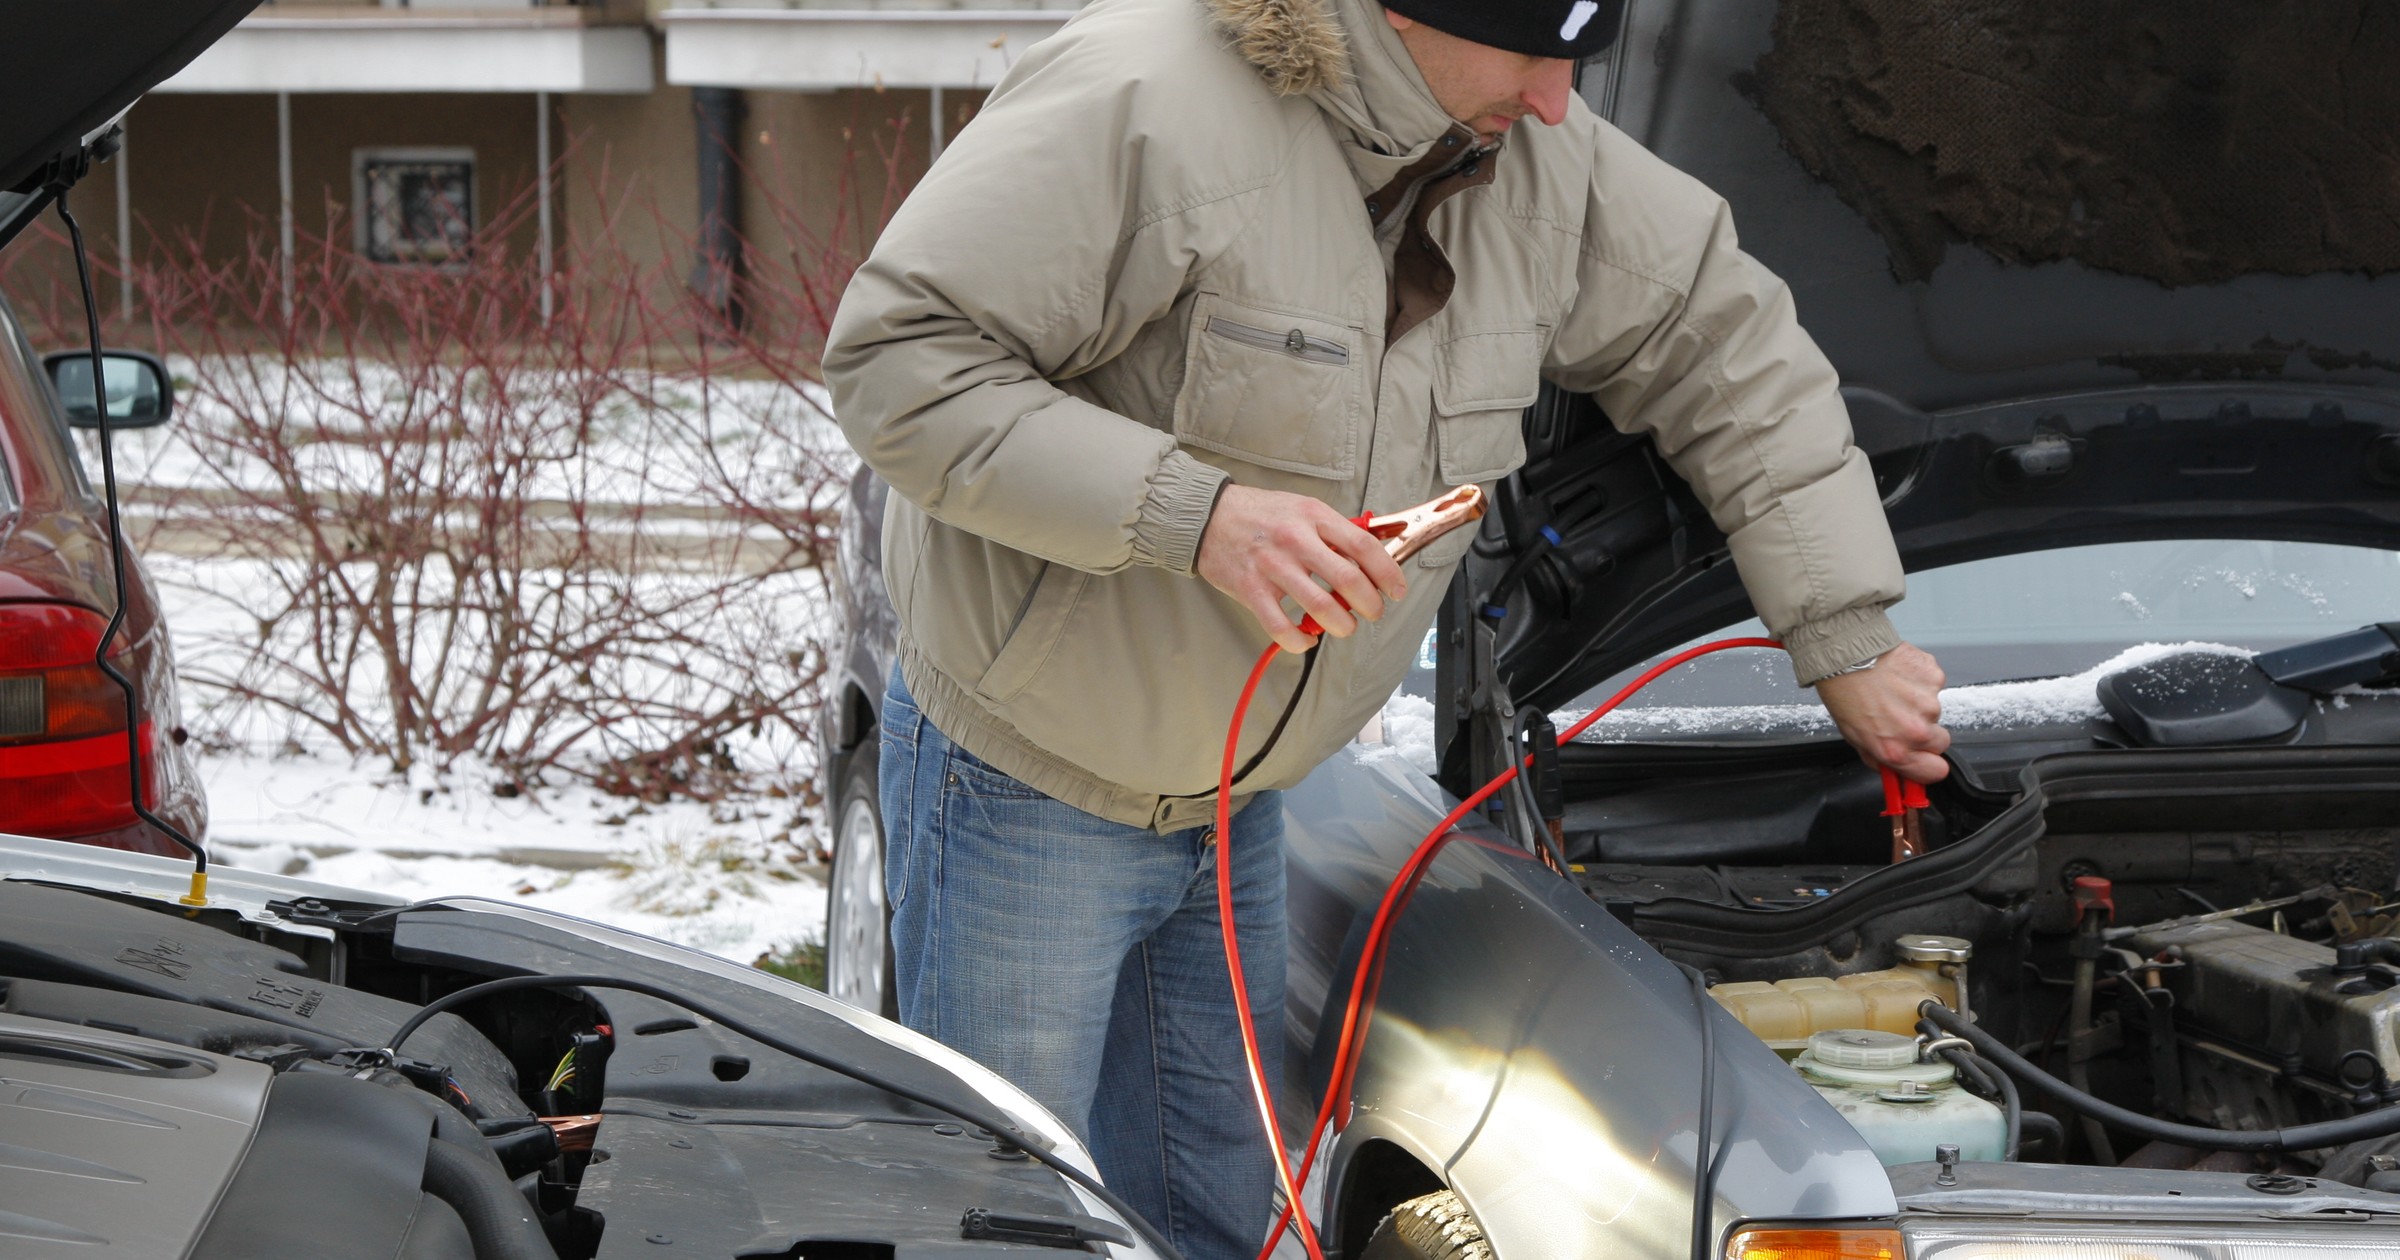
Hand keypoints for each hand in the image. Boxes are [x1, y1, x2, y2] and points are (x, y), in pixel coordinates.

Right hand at [1197, 484, 1408, 653]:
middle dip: (1370, 605)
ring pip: (1320, 607)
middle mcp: (1295, 540)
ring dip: (1342, 625)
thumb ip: (1334, 531)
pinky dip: (1301, 640)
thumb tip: (1371, 557)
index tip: (1396, 590)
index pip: (1363, 547)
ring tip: (1344, 627)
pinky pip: (1282, 627)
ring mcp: (1272, 566)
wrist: (1208, 516)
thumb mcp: (1302, 508)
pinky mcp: (1250, 589)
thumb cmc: (1261, 514)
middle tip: (1373, 612)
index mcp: (1313, 516)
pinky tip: (1307, 638)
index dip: (1387, 573)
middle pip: (1348, 581)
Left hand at [1814, 642, 1950, 782]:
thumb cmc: (1844, 693)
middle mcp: (1916, 731)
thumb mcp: (1853, 737)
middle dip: (1927, 734)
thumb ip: (1879, 757)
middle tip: (1902, 717)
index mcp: (1895, 750)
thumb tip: (1895, 770)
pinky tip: (1899, 676)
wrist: (1845, 655)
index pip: (1935, 772)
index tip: (1924, 758)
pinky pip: (1934, 685)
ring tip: (1892, 691)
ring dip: (1919, 703)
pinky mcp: (1935, 678)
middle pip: (1941, 742)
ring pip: (1935, 711)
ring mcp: (1929, 703)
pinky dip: (1920, 682)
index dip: (1929, 764)